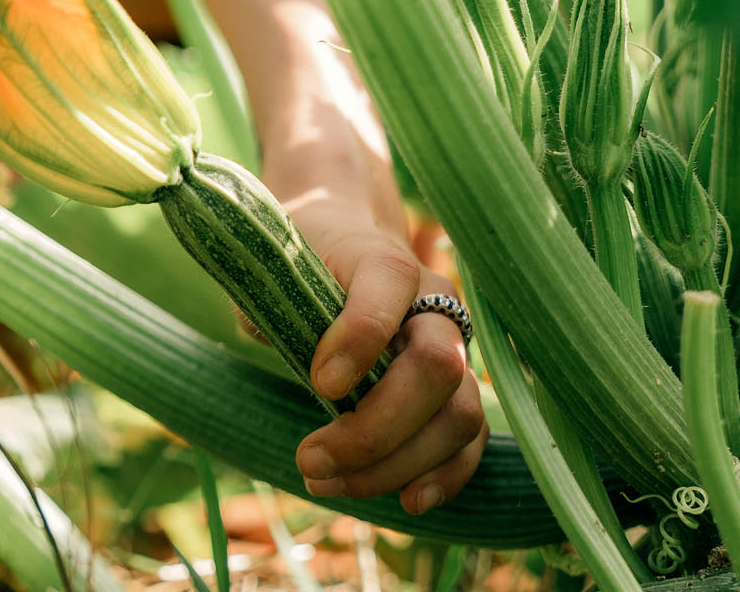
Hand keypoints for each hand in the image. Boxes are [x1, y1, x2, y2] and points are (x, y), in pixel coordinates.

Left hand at [258, 39, 487, 514]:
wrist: (340, 236)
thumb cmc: (297, 258)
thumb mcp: (270, 267)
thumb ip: (271, 303)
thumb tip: (276, 348)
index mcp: (381, 257)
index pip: (387, 288)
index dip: (357, 341)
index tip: (315, 382)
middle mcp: (431, 298)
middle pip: (436, 366)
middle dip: (375, 428)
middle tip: (308, 459)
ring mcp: (451, 344)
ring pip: (458, 413)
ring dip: (398, 463)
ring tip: (329, 482)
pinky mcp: (455, 386)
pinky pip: (469, 438)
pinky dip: (445, 475)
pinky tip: (405, 502)